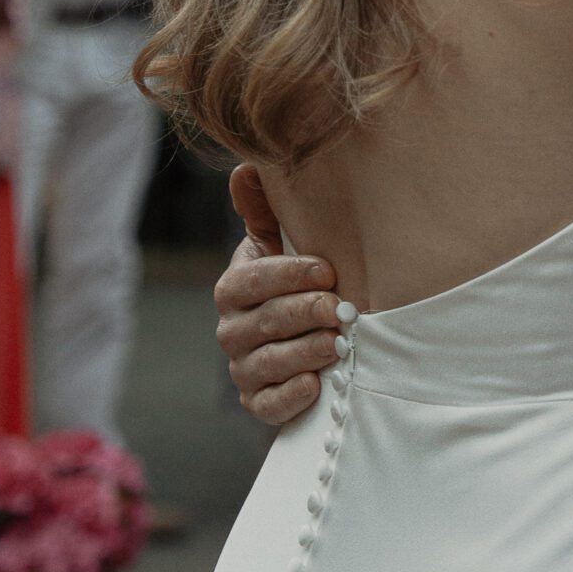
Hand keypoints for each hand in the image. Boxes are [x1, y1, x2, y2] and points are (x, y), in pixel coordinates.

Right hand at [215, 164, 343, 426]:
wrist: (310, 339)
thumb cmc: (301, 282)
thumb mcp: (284, 244)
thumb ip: (266, 210)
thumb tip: (245, 167)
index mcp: (235, 286)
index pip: (252, 279)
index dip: (289, 275)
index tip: (329, 270)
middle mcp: (231, 328)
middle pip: (264, 322)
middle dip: (305, 313)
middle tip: (341, 310)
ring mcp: (243, 368)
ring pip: (268, 363)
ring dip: (305, 353)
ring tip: (339, 344)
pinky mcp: (257, 403)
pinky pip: (268, 404)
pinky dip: (292, 396)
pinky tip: (317, 384)